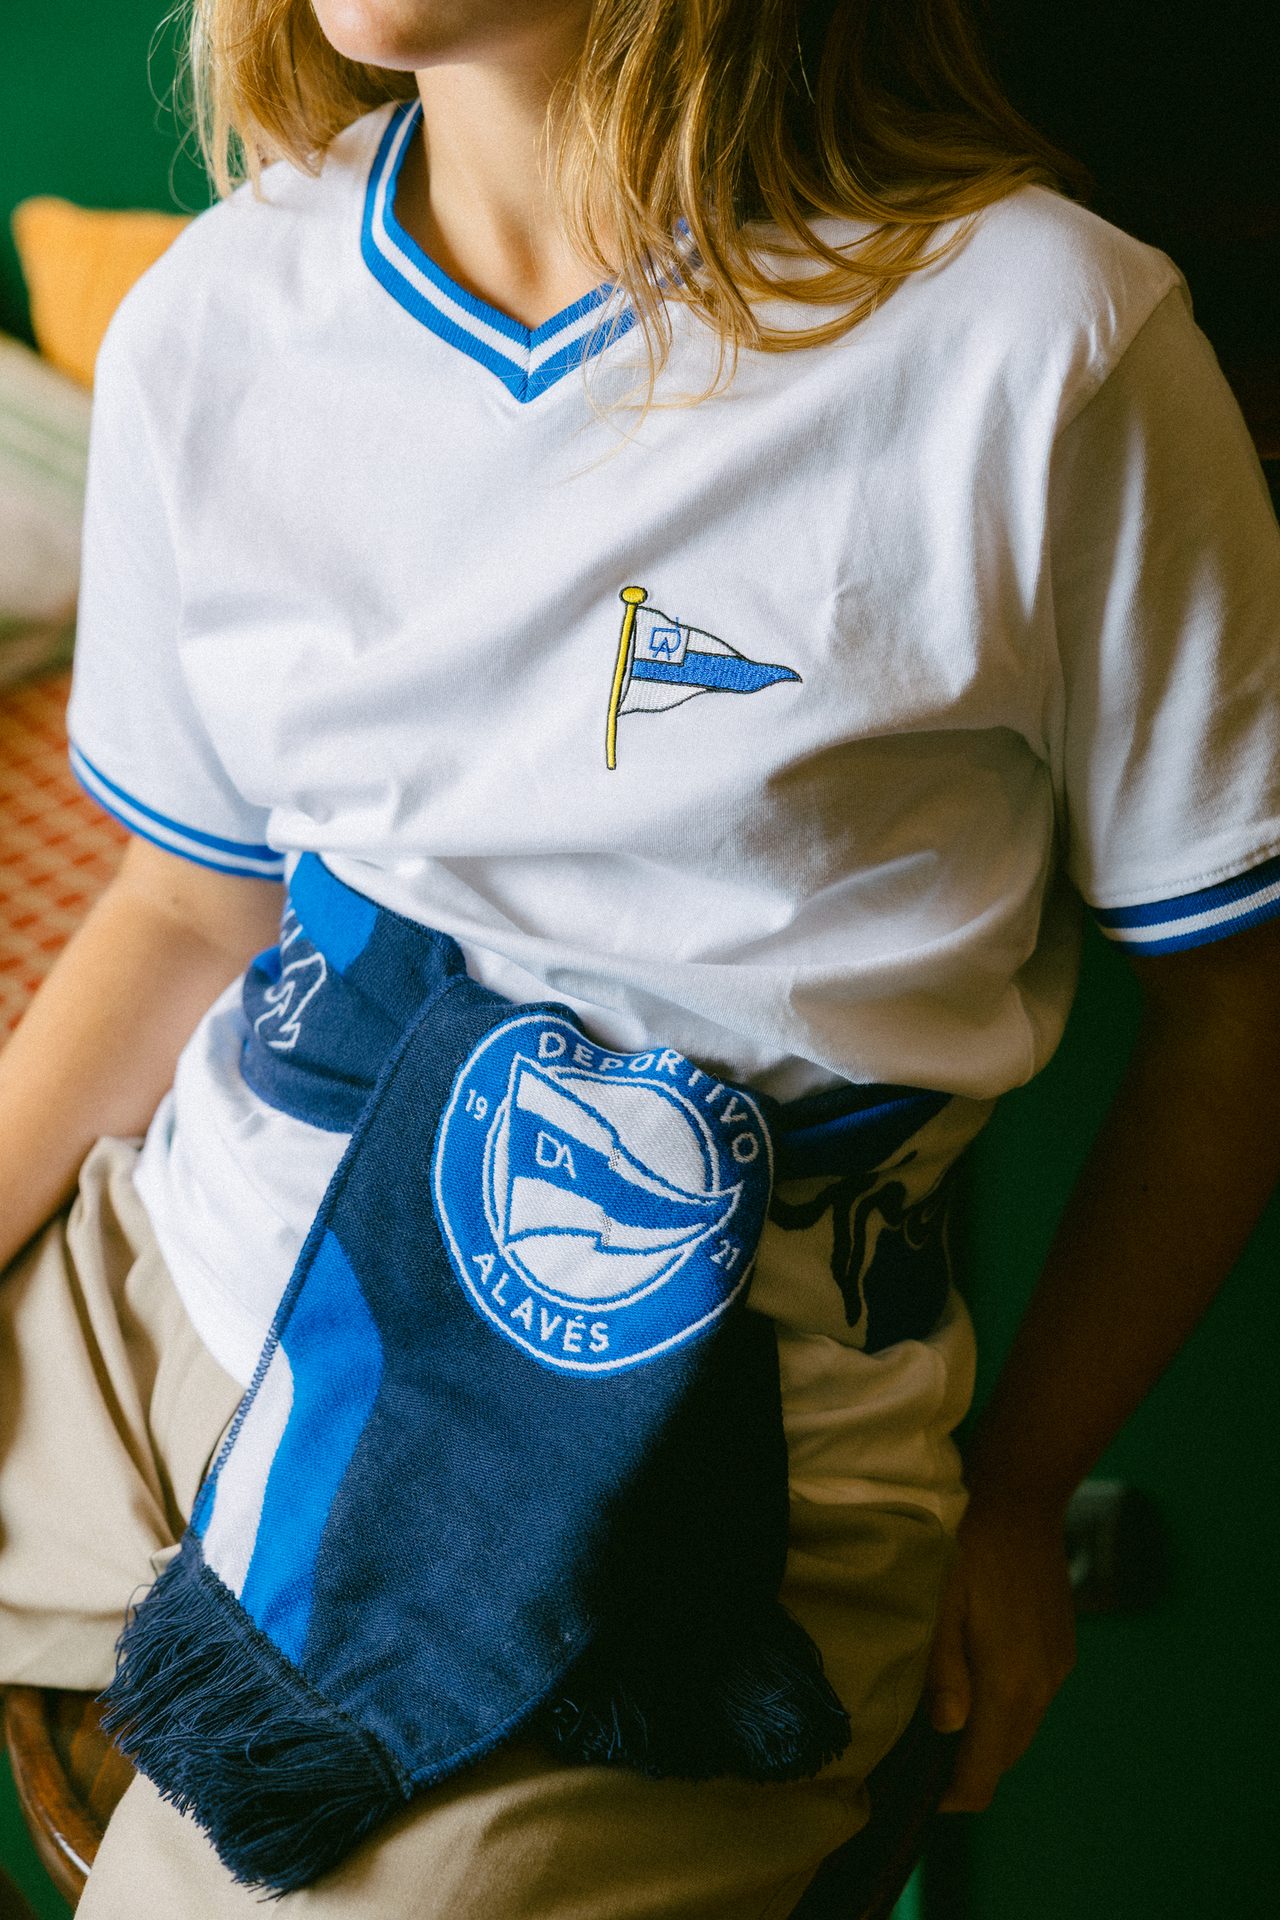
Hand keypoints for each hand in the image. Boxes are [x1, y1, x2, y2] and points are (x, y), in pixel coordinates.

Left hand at [925, 1490, 1076, 1811]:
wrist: (1023, 1499)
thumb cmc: (967, 1546)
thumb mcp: (938, 1602)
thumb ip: (943, 1669)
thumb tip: (947, 1728)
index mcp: (1009, 1685)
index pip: (984, 1773)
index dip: (952, 1796)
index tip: (919, 1795)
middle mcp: (1041, 1688)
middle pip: (1003, 1758)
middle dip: (967, 1770)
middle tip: (922, 1760)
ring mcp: (1056, 1669)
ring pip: (1021, 1730)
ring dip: (988, 1738)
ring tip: (944, 1727)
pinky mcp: (1062, 1649)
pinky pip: (1034, 1700)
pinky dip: (1006, 1709)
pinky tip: (976, 1687)